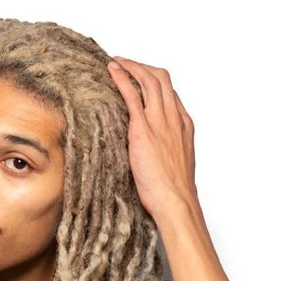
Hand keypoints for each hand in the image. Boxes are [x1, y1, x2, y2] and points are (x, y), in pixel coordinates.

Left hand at [106, 56, 198, 221]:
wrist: (176, 201)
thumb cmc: (174, 192)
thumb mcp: (176, 166)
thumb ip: (167, 152)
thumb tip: (154, 155)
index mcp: (184, 126)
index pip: (171, 94)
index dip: (156, 83)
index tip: (143, 81)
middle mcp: (173, 118)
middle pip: (161, 79)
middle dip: (143, 67)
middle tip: (128, 64)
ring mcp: (160, 121)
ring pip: (149, 80)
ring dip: (132, 66)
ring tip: (117, 62)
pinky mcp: (143, 129)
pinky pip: (132, 94)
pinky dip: (122, 77)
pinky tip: (113, 70)